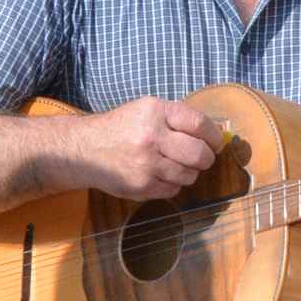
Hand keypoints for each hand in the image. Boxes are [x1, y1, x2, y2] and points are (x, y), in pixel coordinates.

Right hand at [87, 97, 217, 200]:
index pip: (199, 124)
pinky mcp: (141, 186)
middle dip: (206, 158)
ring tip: (173, 164)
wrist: (85, 149)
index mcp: (155, 112)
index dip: (214, 136)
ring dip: (188, 172)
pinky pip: (174, 190)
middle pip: (200, 154)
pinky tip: (158, 174)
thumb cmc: (122, 128)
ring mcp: (146, 164)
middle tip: (201, 158)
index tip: (215, 142)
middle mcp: (151, 137)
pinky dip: (172, 184)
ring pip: (189, 175)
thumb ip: (178, 119)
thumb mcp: (147, 110)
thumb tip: (216, 135)